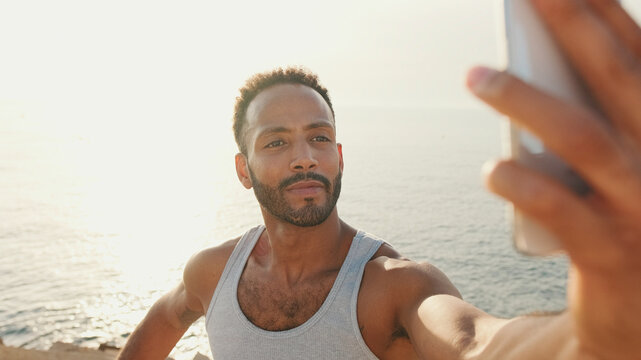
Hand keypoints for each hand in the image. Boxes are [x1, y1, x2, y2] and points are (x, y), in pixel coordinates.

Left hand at [467, 0, 640, 357]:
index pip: (637, 58)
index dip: (603, 14)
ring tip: (475, 74)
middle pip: (617, 80)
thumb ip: (592, 118)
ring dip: (527, 101)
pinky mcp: (611, 255)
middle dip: (574, 29)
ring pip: (584, 139)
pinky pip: (563, 212)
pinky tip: (493, 169)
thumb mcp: (616, 167)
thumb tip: (537, 68)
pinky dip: (525, 185)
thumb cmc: (623, 222)